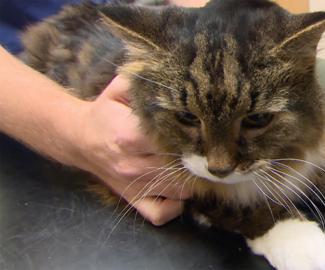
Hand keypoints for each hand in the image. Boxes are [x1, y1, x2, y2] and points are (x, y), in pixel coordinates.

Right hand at [75, 75, 190, 224]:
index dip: (194, 133)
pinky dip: (176, 206)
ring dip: (193, 180)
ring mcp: (134, 186)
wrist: (79, 139)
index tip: (205, 126)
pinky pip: (161, 214)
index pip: (172, 139)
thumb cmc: (105, 112)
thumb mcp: (120, 88)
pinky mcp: (134, 200)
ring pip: (179, 191)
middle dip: (199, 158)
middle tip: (210, 148)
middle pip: (181, 168)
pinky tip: (180, 190)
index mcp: (130, 135)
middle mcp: (133, 164)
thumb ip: (145, 81)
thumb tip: (173, 74)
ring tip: (198, 164)